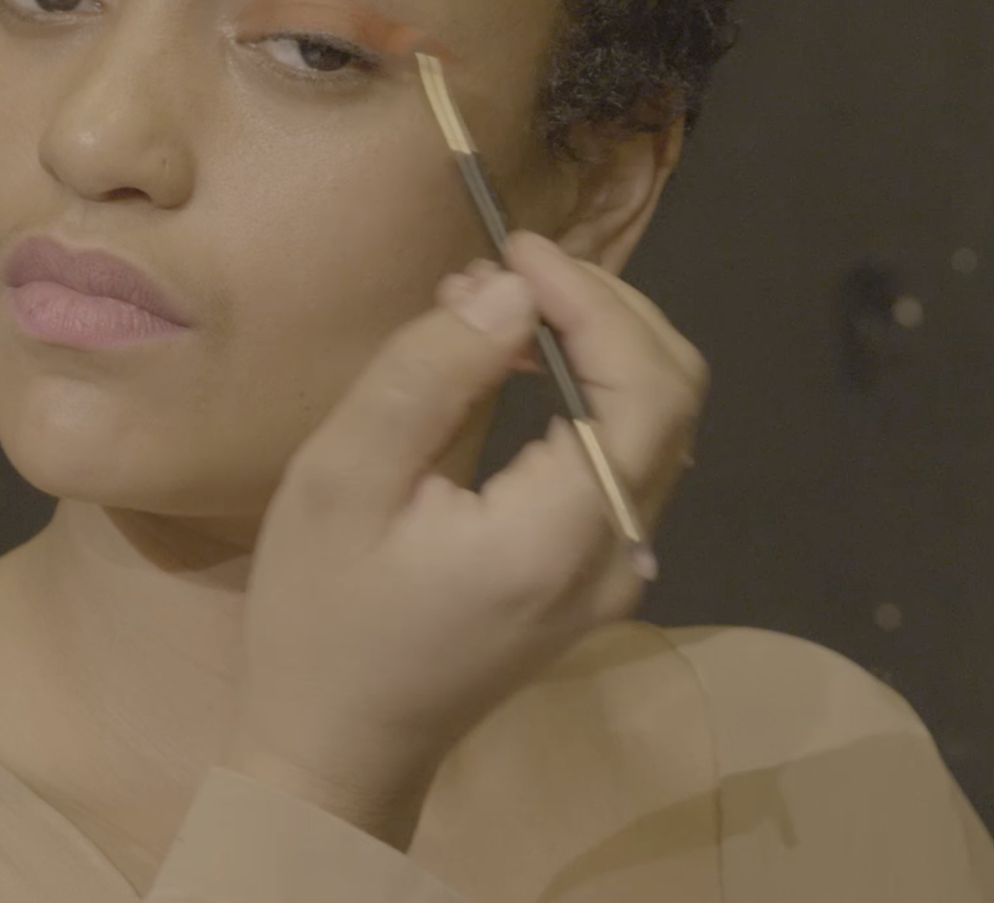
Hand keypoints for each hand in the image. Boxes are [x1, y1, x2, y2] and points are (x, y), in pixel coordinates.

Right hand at [221, 230, 704, 846]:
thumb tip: (509, 290)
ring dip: (598, 344)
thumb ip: (429, 375)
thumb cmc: (322, 619)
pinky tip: (519, 365)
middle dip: (603, 310)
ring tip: (503, 305)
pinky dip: (589, 391)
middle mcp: (619, 553)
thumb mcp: (344, 481)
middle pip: (672, 394)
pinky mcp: (598, 573)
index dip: (593, 300)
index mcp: (562, 534)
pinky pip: (626, 456)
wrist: (338, 746)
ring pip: (658, 422)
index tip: (516, 247)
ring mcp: (618, 571)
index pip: (642, 386)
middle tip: (511, 266)